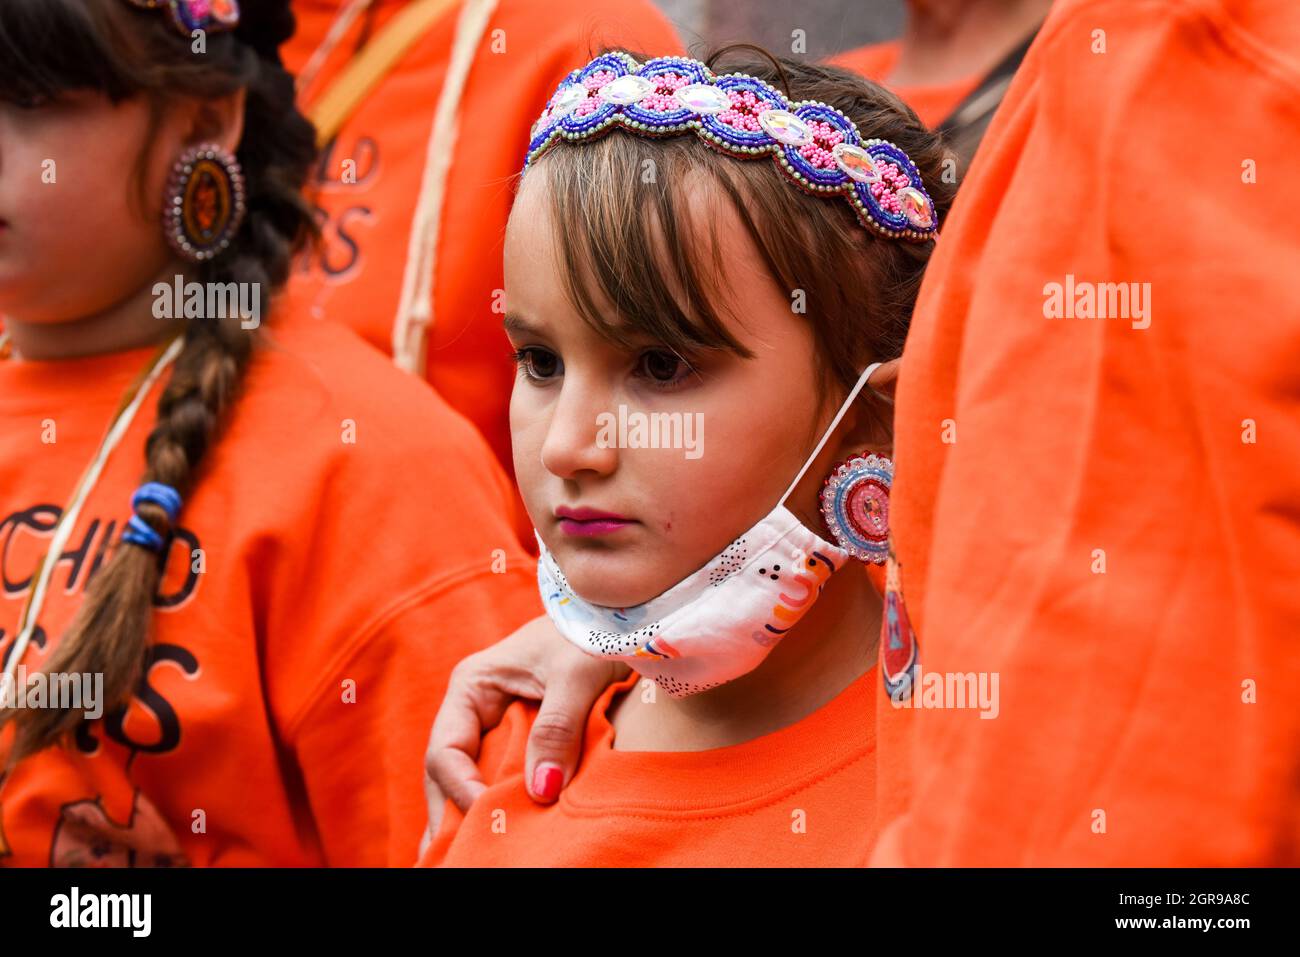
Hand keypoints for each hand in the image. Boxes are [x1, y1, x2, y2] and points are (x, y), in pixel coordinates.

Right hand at [420, 614, 626, 855]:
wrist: (621, 616)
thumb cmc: (594, 632)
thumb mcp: (577, 674)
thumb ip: (558, 728)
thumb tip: (542, 790)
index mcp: (472, 685)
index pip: (446, 751)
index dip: (460, 789)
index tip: (488, 815)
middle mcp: (475, 706)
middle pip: (448, 772)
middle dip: (450, 814)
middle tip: (454, 857)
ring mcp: (495, 722)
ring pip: (469, 777)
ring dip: (467, 815)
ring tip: (459, 857)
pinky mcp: (520, 734)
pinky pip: (499, 775)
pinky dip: (494, 804)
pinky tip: (492, 835)